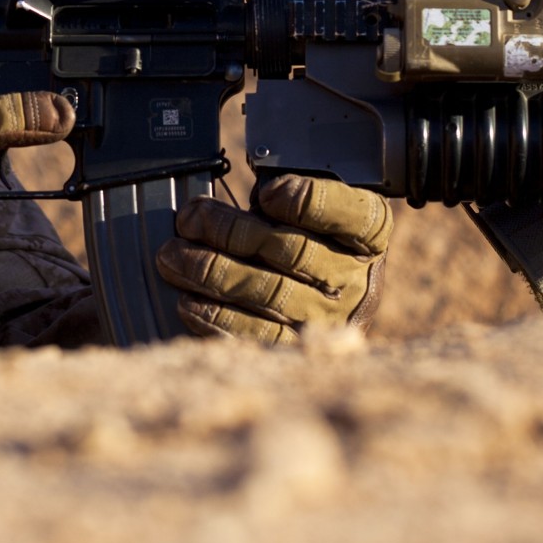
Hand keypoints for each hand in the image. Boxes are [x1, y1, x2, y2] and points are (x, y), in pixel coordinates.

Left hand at [157, 174, 393, 343]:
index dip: (308, 202)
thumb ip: (280, 197)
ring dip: (213, 273)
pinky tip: (189, 302)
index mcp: (369, 232)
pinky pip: (259, 339)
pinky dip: (218, 319)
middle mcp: (357, 276)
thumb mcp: (307, 205)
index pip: (349, 213)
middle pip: (293, 251)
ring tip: (173, 257)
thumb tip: (215, 210)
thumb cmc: (309, 236)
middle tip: (190, 219)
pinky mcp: (302, 349)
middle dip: (232, 232)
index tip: (267, 193)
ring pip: (271, 294)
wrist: (328, 297)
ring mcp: (332, 318)